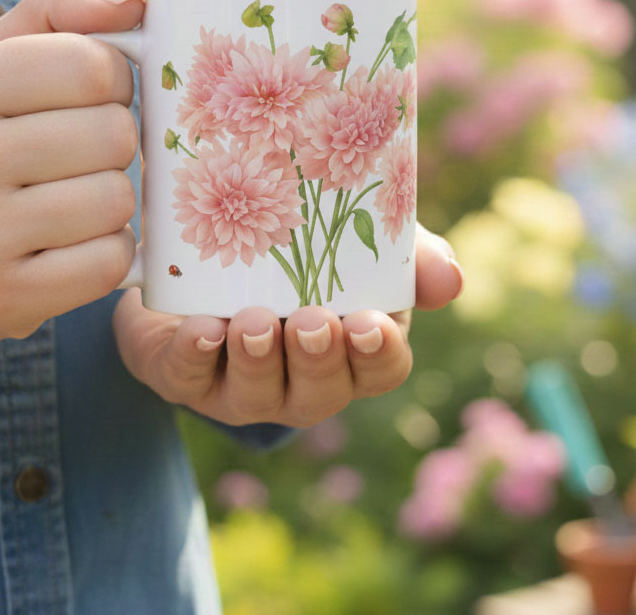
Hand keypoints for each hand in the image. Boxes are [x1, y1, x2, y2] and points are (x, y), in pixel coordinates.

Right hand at [0, 0, 143, 340]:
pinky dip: (107, 249)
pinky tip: (72, 241)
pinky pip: (109, 262)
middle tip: (78, 154)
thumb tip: (136, 6)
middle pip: (115, 136)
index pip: (95, 67)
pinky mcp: (1, 299)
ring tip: (70, 197)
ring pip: (118, 201)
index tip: (88, 98)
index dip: (112, 82)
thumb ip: (62, 8)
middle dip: (112, 142)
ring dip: (111, 198)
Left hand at [113, 224, 462, 427]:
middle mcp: (301, 382)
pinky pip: (189, 377)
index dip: (377, 354)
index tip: (370, 325)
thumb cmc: (297, 255)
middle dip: (316, 359)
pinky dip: (194, 355)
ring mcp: (242, 386)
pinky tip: (202, 328)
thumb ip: (406, 253)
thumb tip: (450, 279)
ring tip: (254, 323)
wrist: (208, 258)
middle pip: (320, 390)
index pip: (380, 369)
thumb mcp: (356, 242)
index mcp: (351, 352)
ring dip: (257, 359)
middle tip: (312, 321)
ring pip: (255, 393)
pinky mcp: (185, 375)